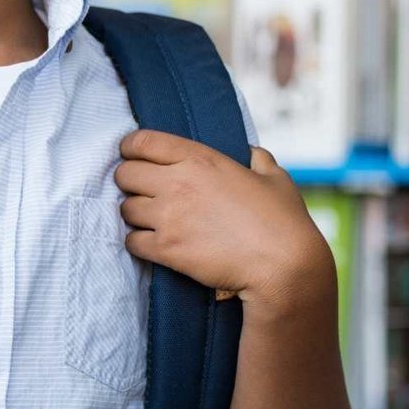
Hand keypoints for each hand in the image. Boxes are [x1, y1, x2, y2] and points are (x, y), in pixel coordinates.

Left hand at [114, 130, 335, 311]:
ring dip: (135, 214)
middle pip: (124, 174)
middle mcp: (177, 182)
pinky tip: (153, 244)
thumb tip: (252, 153)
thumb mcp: (276, 179)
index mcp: (200, 159)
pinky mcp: (166, 248)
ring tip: (151, 220)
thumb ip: (258, 160)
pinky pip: (132, 241)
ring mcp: (169, 216)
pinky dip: (138, 243)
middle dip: (130, 182)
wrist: (284, 267)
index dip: (131, 148)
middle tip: (143, 192)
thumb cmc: (284, 222)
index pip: (142, 142)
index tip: (132, 156)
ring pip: (125, 208)